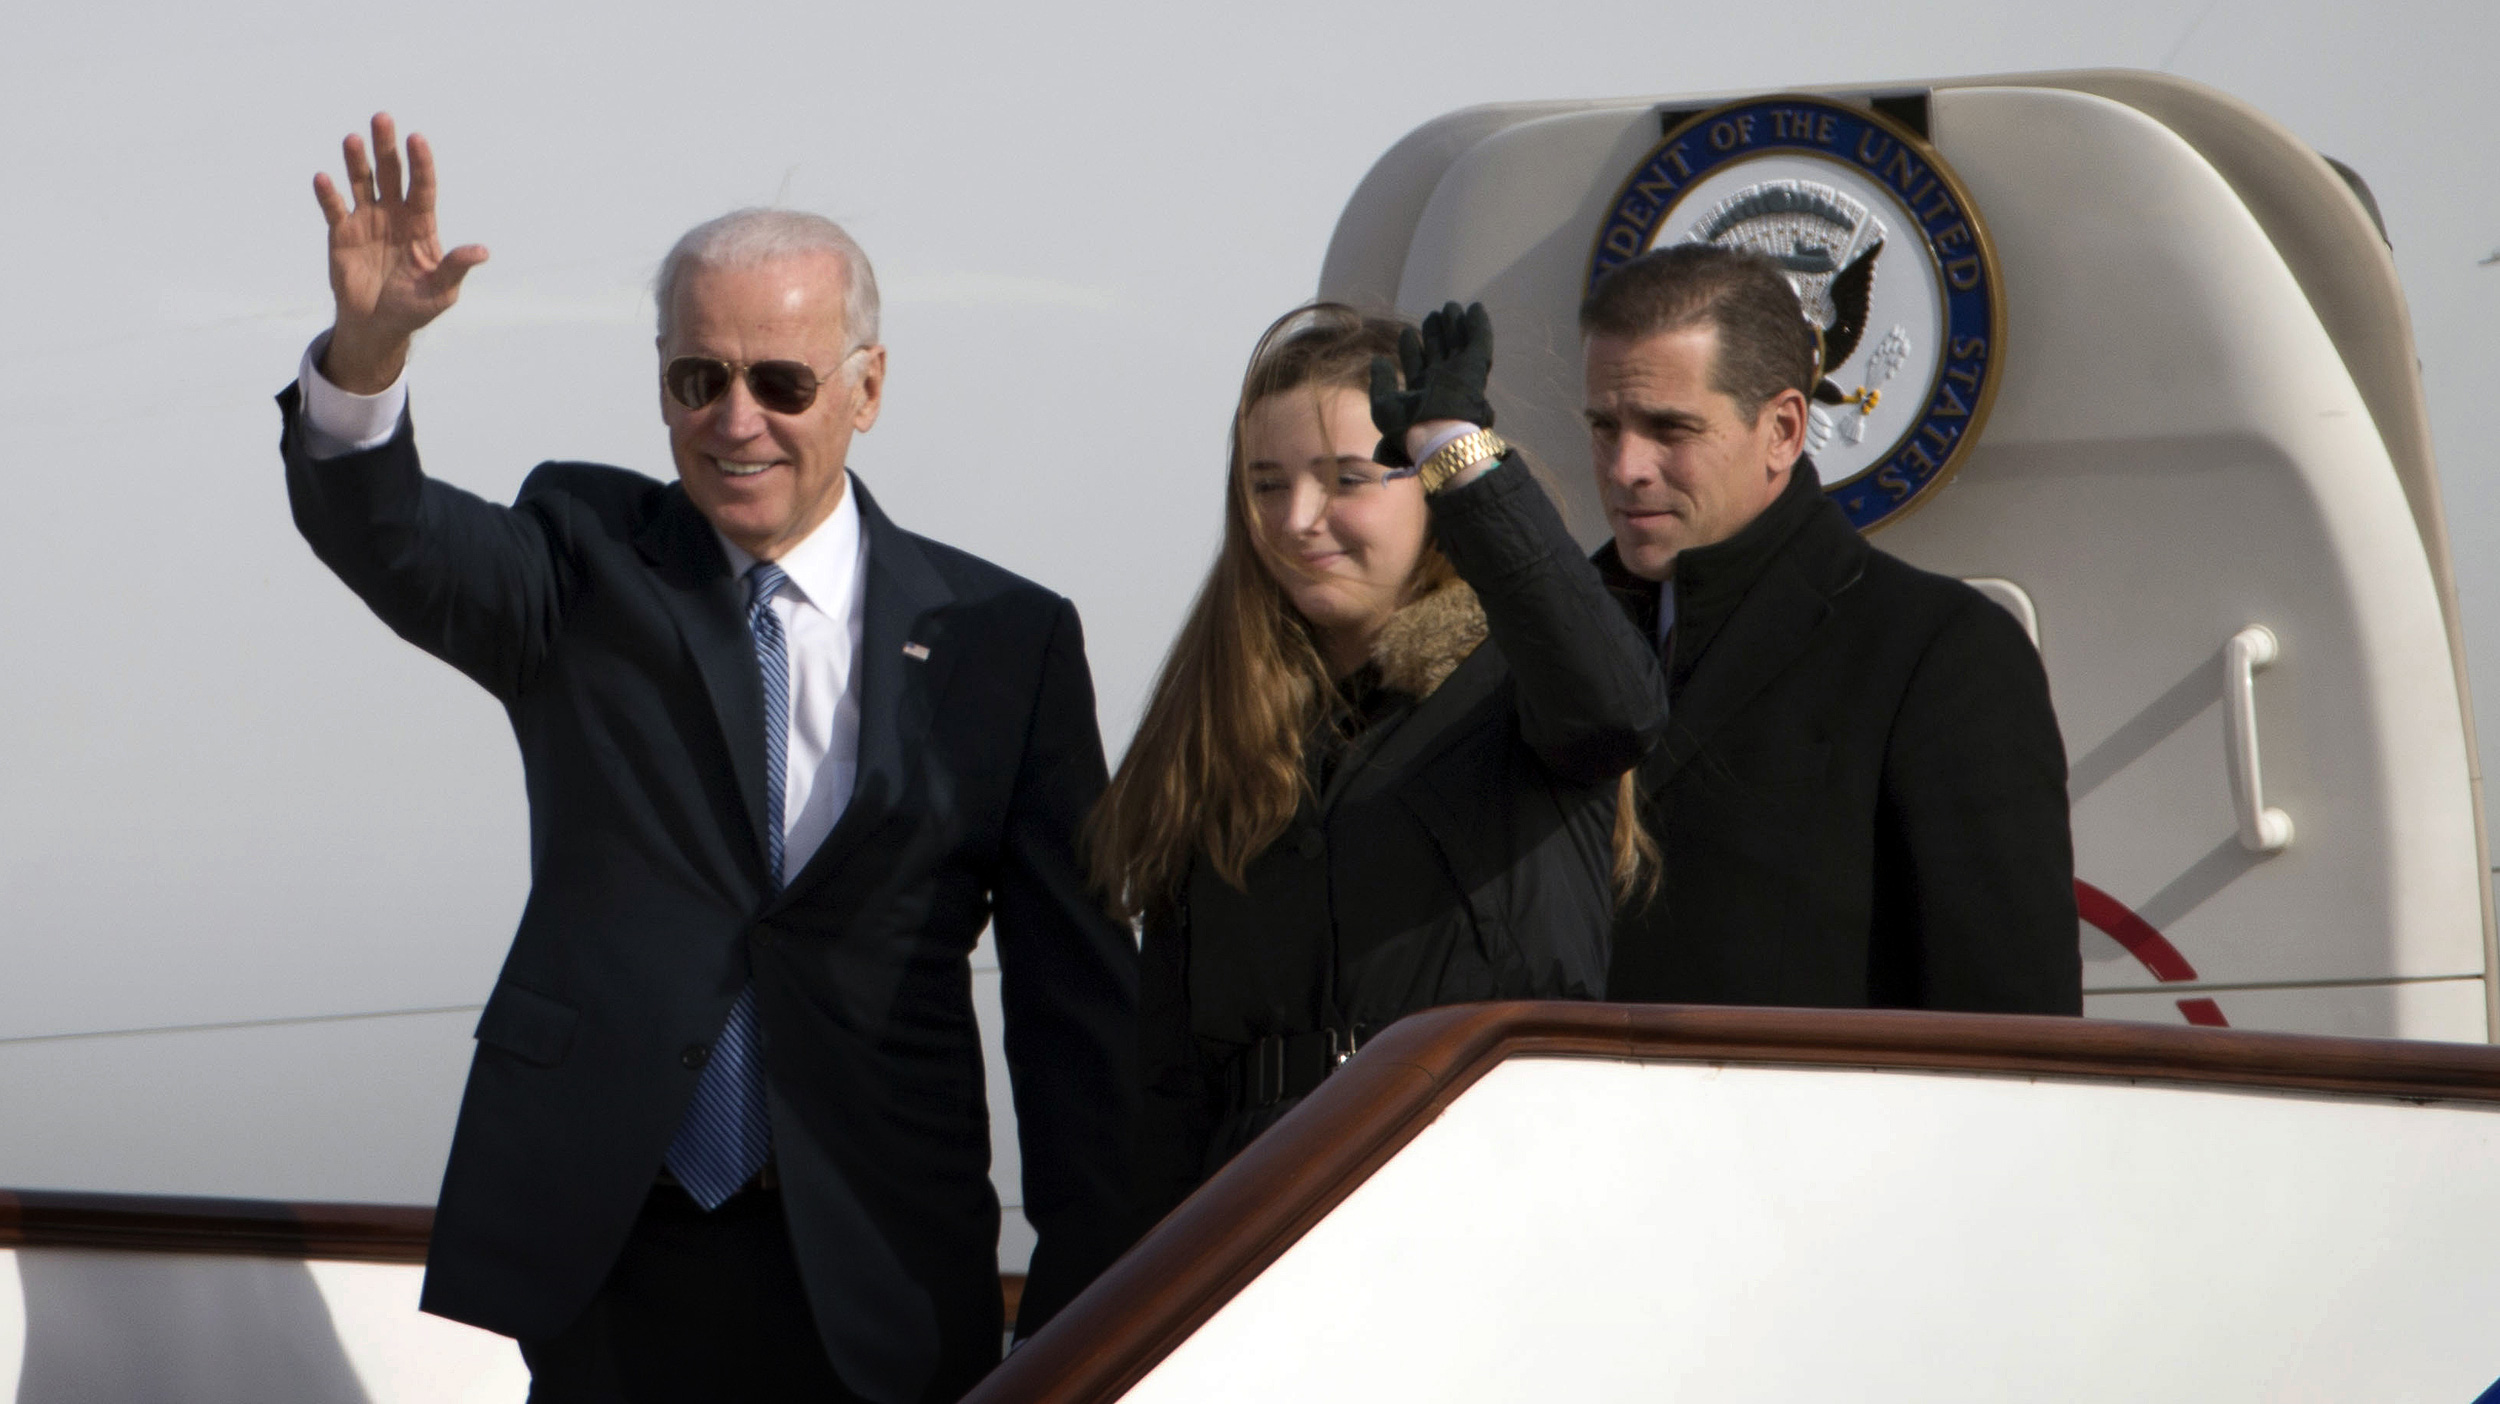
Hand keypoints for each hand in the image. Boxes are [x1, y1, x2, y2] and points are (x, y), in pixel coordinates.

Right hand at [311, 113, 487, 392]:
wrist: (378, 324)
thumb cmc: (415, 306)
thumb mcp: (442, 291)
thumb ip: (456, 267)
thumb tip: (482, 251)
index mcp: (422, 224)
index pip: (423, 186)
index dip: (421, 163)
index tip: (417, 138)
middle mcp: (394, 214)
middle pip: (392, 173)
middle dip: (387, 147)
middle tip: (382, 118)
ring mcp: (367, 220)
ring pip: (362, 182)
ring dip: (357, 161)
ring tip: (353, 139)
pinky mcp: (341, 233)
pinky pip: (334, 208)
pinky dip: (329, 194)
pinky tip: (324, 178)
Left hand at [1366, 301, 1495, 466]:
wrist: (1434, 436)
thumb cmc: (1407, 427)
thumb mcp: (1384, 404)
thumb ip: (1381, 381)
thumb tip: (1377, 360)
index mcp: (1421, 392)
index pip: (1416, 364)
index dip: (1411, 348)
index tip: (1406, 333)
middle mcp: (1440, 382)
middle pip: (1439, 351)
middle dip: (1435, 332)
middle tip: (1432, 315)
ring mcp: (1458, 374)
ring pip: (1457, 343)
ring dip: (1455, 325)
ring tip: (1450, 307)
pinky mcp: (1474, 367)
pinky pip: (1479, 342)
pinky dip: (1478, 325)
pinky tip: (1475, 308)